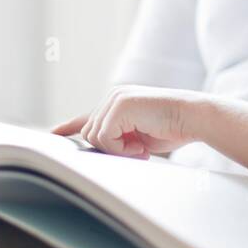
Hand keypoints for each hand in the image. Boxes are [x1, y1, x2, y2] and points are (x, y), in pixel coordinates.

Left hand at [52, 85, 202, 158]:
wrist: (193, 117)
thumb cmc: (173, 127)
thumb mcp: (139, 135)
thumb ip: (119, 136)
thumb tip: (99, 145)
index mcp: (118, 101)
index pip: (89, 117)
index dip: (70, 126)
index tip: (54, 133)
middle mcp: (114, 97)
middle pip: (91, 133)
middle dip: (112, 149)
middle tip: (138, 151)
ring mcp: (115, 99)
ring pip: (96, 136)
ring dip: (118, 150)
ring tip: (142, 147)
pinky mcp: (119, 106)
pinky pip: (106, 137)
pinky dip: (123, 148)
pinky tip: (142, 146)